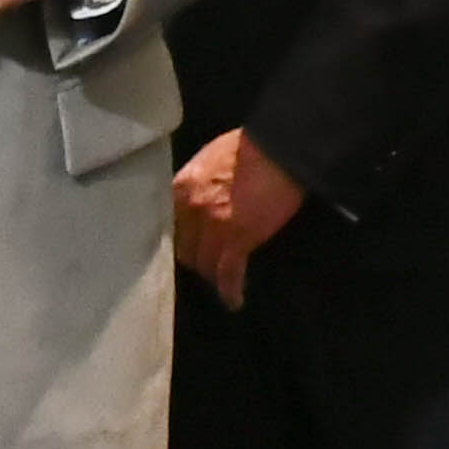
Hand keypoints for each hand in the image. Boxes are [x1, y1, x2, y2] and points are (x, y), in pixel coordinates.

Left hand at [171, 128, 305, 306]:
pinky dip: (231, 290)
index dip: (179, 239)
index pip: (169, 226)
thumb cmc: (249, 147)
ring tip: (222, 282)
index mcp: (181, 187)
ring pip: (204, 264)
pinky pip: (228, 274)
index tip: (187, 246)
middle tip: (207, 265)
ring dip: (212, 275)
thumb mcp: (209, 158)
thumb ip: (197, 183)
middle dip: (195, 259)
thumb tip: (196, 198)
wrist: (280, 147)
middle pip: (184, 249)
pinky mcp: (238, 239)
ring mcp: (213, 226)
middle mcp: (190, 209)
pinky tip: (234, 300)